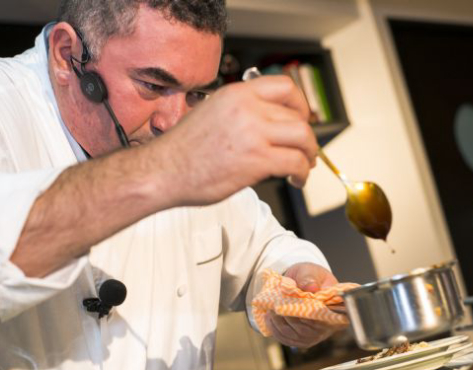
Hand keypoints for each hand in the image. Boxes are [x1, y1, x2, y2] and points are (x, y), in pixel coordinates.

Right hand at [157, 75, 317, 205]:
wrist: (162, 171)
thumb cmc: (181, 151)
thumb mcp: (212, 114)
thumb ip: (241, 114)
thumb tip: (268, 125)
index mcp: (236, 94)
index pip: (284, 87)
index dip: (299, 105)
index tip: (300, 118)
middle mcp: (247, 108)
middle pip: (296, 115)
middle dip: (306, 136)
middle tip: (305, 150)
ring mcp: (253, 133)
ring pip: (303, 137)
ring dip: (310, 153)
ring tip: (304, 166)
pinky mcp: (257, 159)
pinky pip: (295, 162)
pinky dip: (302, 173)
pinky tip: (296, 179)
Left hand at [266, 263, 346, 347]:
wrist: (302, 283)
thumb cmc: (309, 276)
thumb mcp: (310, 271)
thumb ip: (309, 277)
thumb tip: (311, 287)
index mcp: (336, 307)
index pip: (325, 317)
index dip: (308, 314)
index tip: (291, 307)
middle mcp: (328, 325)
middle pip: (307, 329)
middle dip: (288, 318)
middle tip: (274, 307)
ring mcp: (315, 335)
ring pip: (295, 335)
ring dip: (279, 324)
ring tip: (270, 311)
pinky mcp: (302, 340)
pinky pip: (288, 339)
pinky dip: (276, 330)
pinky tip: (269, 319)